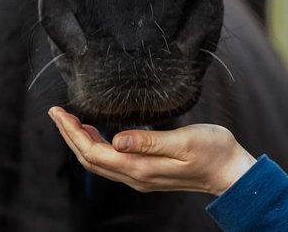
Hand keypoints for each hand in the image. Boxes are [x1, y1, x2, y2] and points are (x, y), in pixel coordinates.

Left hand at [47, 106, 256, 195]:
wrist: (232, 173)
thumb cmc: (213, 151)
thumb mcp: (183, 140)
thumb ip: (149, 141)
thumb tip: (117, 139)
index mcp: (141, 167)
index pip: (94, 152)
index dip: (72, 132)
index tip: (59, 111)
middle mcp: (136, 176)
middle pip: (91, 159)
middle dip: (70, 135)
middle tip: (56, 112)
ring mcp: (141, 177)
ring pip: (99, 162)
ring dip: (81, 141)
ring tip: (69, 120)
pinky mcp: (148, 173)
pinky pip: (112, 162)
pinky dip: (97, 146)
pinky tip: (97, 132)